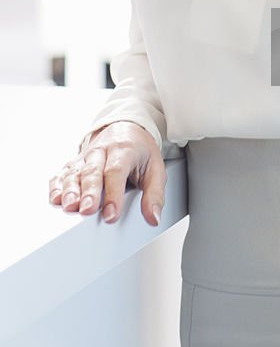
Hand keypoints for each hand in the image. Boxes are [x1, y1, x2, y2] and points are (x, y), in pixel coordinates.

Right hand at [48, 121, 165, 227]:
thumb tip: (153, 218)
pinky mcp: (75, 163)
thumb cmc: (140, 151)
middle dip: (89, 192)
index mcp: (125, 150)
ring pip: (75, 172)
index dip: (113, 194)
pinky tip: (56, 199)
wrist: (127, 128)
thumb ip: (154, 195)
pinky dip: (57, 186)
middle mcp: (103, 151)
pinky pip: (62, 173)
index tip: (111, 215)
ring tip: (69, 206)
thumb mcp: (156, 169)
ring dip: (70, 190)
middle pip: (93, 171)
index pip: (116, 171)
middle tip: (87, 210)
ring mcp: (86, 156)